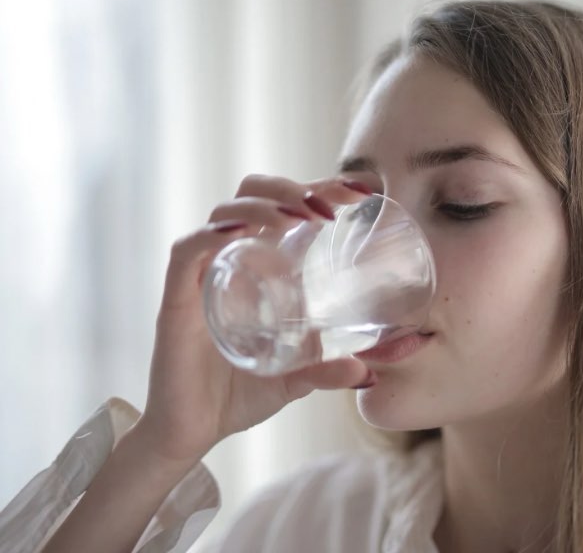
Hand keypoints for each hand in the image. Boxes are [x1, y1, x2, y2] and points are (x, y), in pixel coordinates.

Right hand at [135, 175, 373, 465]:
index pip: (285, 207)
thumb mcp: (296, 379)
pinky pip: (188, 251)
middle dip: (291, 187)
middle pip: (252, 194)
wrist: (192, 433)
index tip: (359, 192)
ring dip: (264, 205)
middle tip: (330, 207)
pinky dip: (213, 234)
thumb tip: (368, 372)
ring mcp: (202, 276)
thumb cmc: (239, 396)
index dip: (319, 188)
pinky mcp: (176, 299)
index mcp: (259, 267)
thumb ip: (328, 371)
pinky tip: (242, 232)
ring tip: (299, 217)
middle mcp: (230, 261)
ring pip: (224, 213)